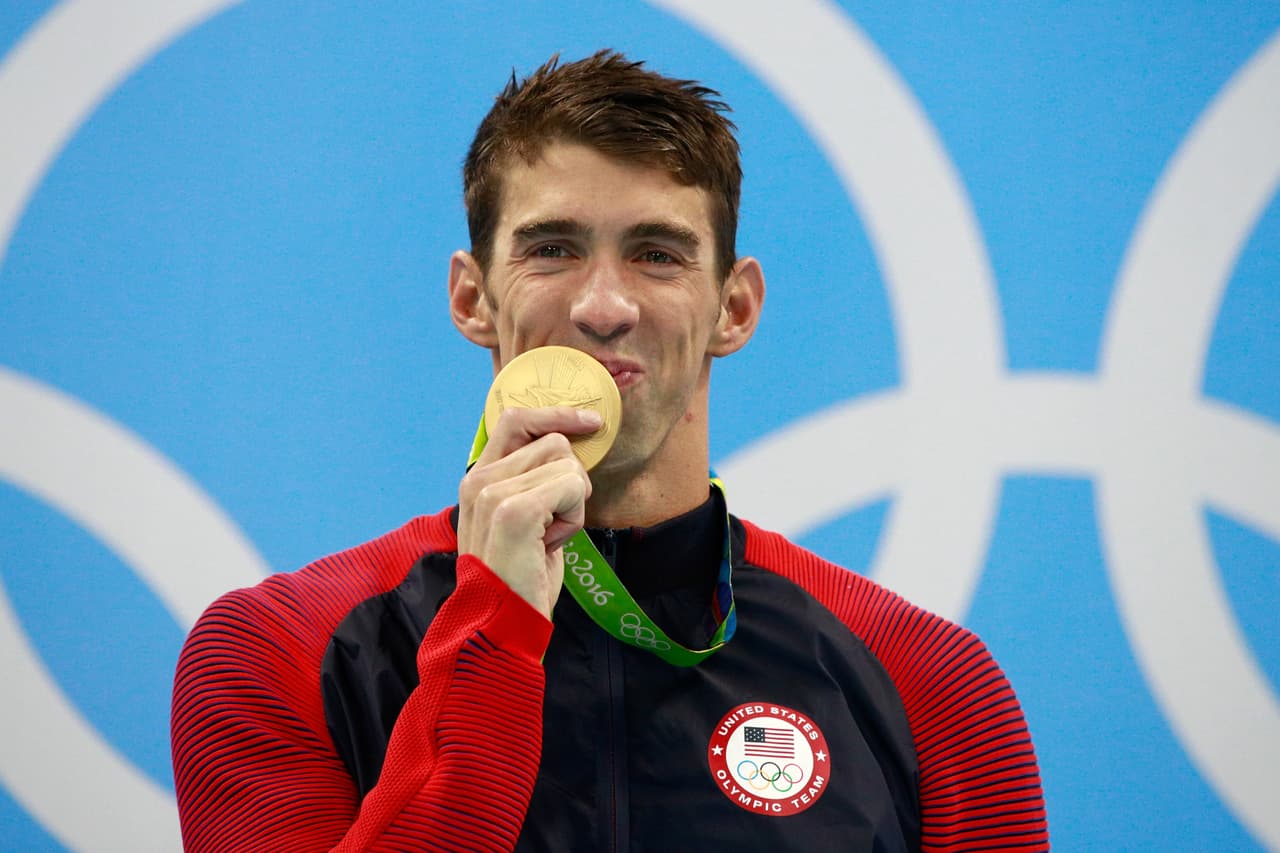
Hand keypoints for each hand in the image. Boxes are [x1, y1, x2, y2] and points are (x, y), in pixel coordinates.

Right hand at [456, 406, 600, 618]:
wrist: (503, 625)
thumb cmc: (520, 577)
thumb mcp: (524, 519)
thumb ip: (534, 481)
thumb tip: (572, 445)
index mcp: (477, 479)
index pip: (516, 419)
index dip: (557, 414)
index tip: (590, 423)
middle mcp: (478, 480)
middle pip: (554, 441)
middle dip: (570, 481)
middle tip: (553, 523)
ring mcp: (492, 494)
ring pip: (567, 464)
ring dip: (573, 503)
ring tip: (548, 537)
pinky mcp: (514, 511)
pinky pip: (572, 486)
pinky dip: (574, 517)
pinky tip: (551, 544)